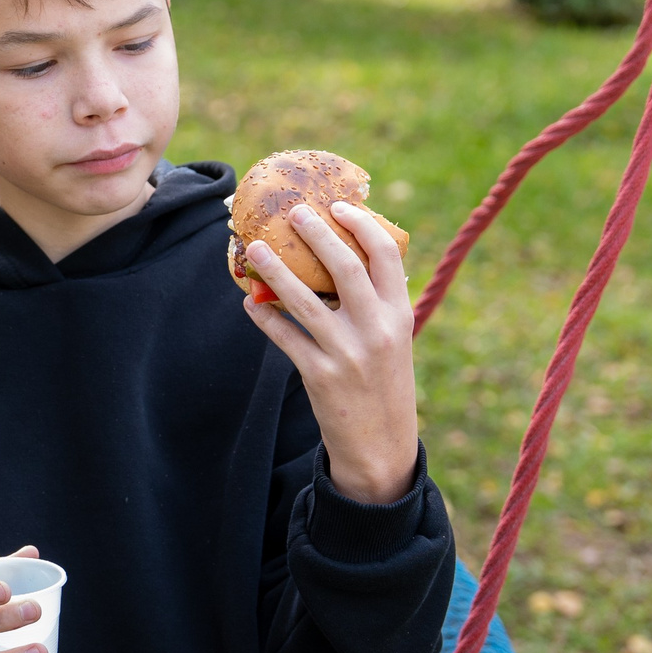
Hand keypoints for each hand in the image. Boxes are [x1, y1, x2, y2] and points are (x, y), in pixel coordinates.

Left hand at [243, 200, 419, 504]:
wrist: (381, 446)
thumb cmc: (384, 383)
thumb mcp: (393, 340)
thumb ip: (375, 303)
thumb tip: (341, 257)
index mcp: (399, 315)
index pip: (387, 255)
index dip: (363, 224)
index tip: (339, 206)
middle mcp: (377, 330)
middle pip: (346, 267)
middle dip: (318, 234)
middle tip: (293, 213)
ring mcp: (347, 353)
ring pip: (304, 300)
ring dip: (276, 271)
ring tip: (256, 250)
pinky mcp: (319, 375)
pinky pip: (285, 337)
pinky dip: (266, 317)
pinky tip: (251, 303)